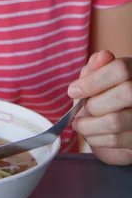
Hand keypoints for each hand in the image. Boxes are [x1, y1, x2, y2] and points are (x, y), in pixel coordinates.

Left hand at [68, 50, 131, 164]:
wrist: (112, 124)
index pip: (120, 70)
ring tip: (79, 123)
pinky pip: (115, 140)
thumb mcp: (94, 78)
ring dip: (88, 125)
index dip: (94, 80)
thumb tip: (102, 56)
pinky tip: (90, 134)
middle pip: (125, 93)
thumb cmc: (101, 95)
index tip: (72, 91)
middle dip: (94, 104)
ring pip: (116, 121)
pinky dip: (95, 139)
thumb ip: (95, 68)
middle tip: (80, 109)